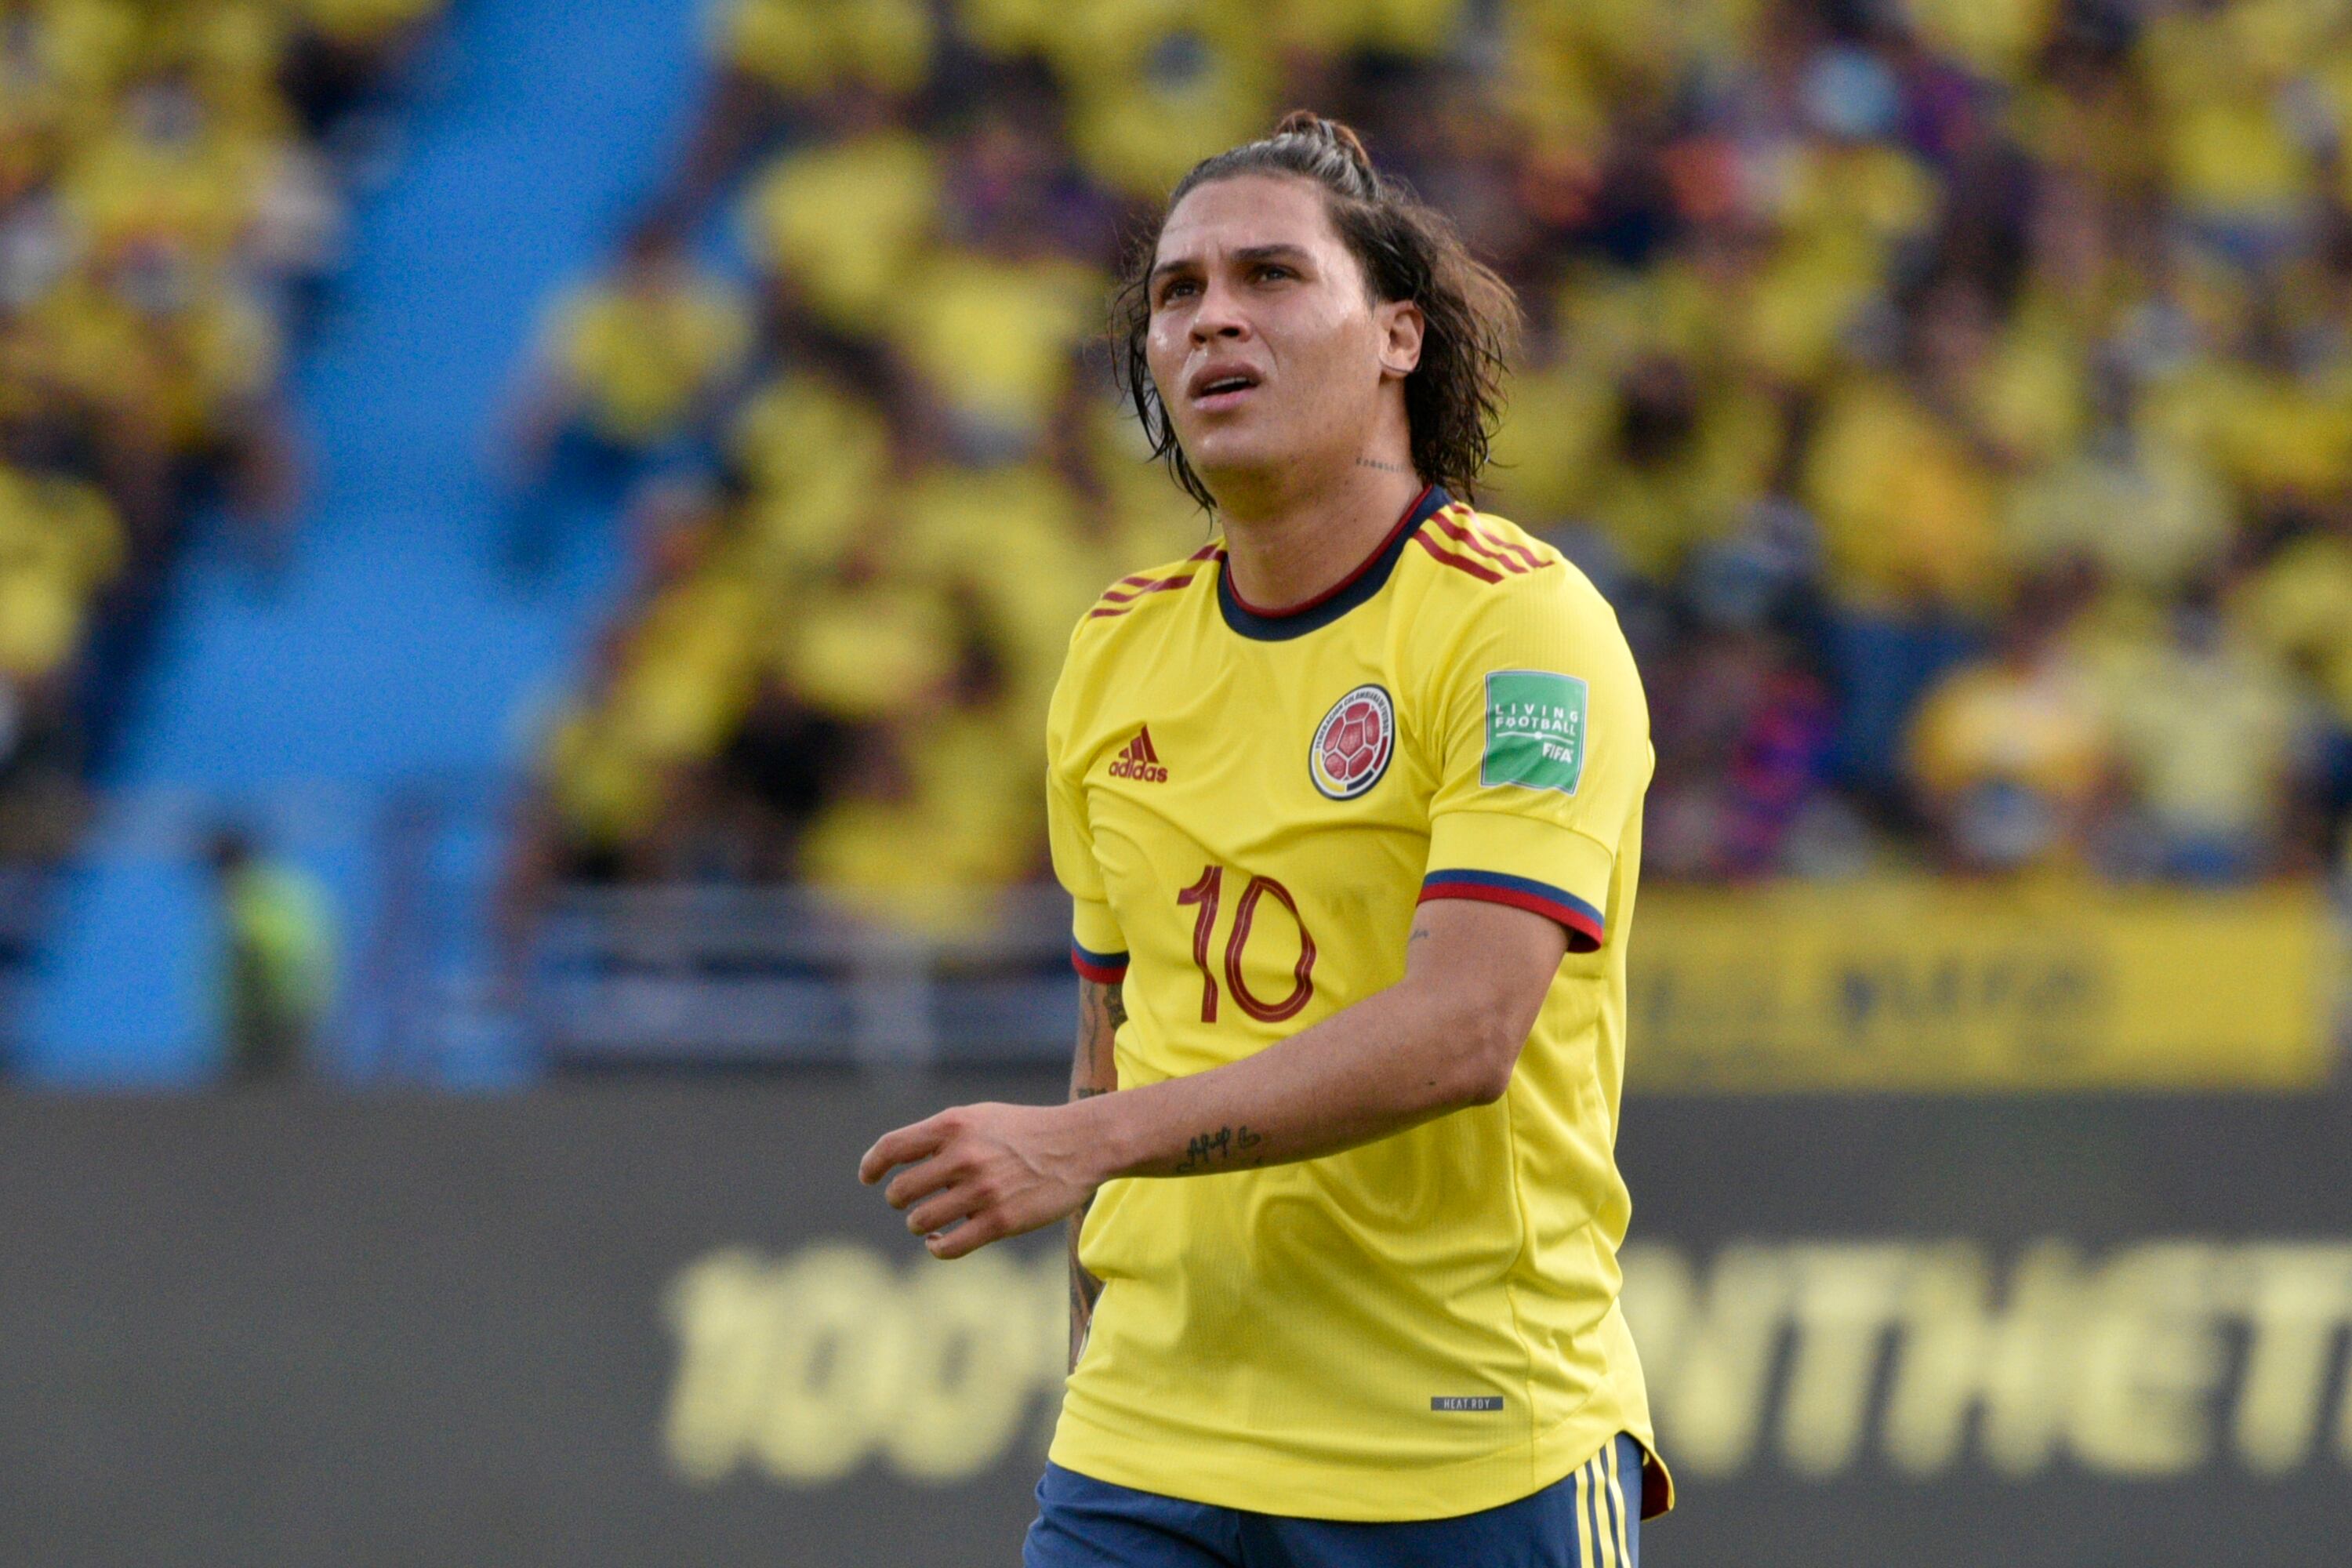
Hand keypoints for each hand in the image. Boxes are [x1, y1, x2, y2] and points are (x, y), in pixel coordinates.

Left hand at [858, 1101, 1101, 1259]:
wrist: (1078, 1145)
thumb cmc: (1024, 1132)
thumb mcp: (979, 1117)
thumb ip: (941, 1135)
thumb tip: (897, 1162)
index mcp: (953, 1126)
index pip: (892, 1148)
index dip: (872, 1165)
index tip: (868, 1177)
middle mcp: (963, 1156)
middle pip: (900, 1191)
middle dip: (899, 1200)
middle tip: (910, 1201)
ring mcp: (981, 1191)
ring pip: (920, 1221)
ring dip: (919, 1224)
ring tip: (931, 1221)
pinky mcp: (999, 1222)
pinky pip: (948, 1247)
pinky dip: (936, 1247)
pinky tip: (940, 1242)